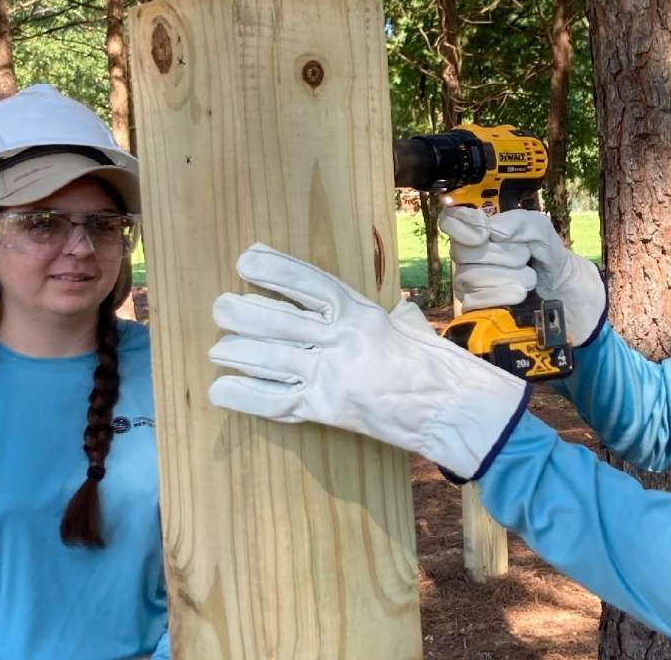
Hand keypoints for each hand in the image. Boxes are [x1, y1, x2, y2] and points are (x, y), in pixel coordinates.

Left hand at [207, 244, 528, 479]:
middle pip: (277, 320)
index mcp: (361, 312)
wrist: (450, 409)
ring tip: (220, 348)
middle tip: (222, 308)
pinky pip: (274, 402)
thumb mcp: (404, 324)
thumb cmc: (433, 363)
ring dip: (236, 353)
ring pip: (268, 359)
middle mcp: (342, 340)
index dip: (273, 270)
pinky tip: (221, 388)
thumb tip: (357, 305)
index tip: (246, 260)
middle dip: (242, 313)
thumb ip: (374, 311)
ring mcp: (332, 377)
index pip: (308, 284)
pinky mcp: (327, 411)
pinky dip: (243, 395)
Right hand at [439, 207, 606, 343]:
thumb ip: (520, 223)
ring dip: (509, 276)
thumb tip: (492, 230)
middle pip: (464, 251)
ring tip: (529, 278)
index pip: (450, 221)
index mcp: (480, 232)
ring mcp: (468, 284)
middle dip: (502, 254)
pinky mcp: (475, 309)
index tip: (486, 233)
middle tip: (525, 258)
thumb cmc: (549, 258)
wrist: (566, 295)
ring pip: (471, 276)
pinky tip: (520, 294)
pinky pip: (475, 301)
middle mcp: (468, 257)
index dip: (464, 225)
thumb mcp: (542, 232)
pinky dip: (502, 295)